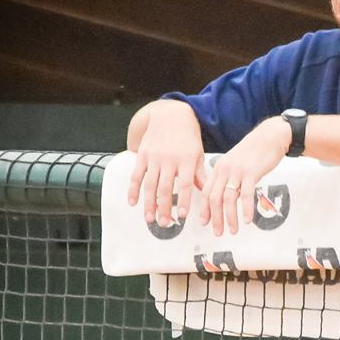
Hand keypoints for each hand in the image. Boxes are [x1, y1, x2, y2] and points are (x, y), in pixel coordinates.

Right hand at [126, 99, 206, 225]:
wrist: (170, 116)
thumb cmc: (187, 138)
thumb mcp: (197, 154)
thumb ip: (199, 175)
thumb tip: (206, 194)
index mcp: (186, 160)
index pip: (184, 184)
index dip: (183, 201)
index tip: (183, 216)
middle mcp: (169, 159)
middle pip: (165, 188)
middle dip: (164, 208)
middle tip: (164, 223)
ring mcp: (154, 157)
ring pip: (150, 184)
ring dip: (149, 203)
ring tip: (150, 219)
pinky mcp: (142, 155)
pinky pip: (136, 175)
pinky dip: (133, 190)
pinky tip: (132, 203)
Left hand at [199, 117, 290, 235]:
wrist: (270, 136)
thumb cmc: (254, 151)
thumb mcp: (235, 163)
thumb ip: (228, 178)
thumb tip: (226, 197)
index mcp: (219, 168)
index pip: (206, 192)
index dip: (204, 210)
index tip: (205, 223)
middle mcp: (225, 170)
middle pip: (214, 198)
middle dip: (215, 218)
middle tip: (218, 232)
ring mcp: (237, 171)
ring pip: (228, 199)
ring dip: (230, 217)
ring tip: (233, 230)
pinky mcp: (251, 172)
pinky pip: (246, 194)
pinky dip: (246, 209)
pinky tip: (247, 220)